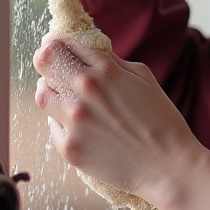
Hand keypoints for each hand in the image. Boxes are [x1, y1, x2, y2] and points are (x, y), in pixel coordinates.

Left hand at [34, 38, 199, 207]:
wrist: (167, 165)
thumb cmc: (162, 120)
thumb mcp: (144, 78)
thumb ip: (114, 62)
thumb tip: (90, 52)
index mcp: (106, 70)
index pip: (65, 44)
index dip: (61, 44)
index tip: (62, 49)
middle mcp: (85, 91)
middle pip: (45, 60)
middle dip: (48, 59)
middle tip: (54, 66)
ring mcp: (74, 120)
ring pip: (42, 94)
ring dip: (51, 91)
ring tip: (66, 98)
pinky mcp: (68, 147)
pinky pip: (53, 126)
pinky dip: (62, 121)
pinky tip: (81, 126)